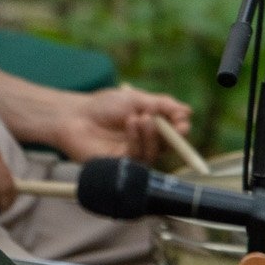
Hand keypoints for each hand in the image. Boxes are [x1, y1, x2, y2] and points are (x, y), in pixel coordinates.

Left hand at [50, 84, 192, 163]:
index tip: (182, 122)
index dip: (182, 130)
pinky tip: (130, 123)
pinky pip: (136, 157)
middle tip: (166, 121)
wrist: (75, 115)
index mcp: (153, 128)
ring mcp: (132, 155)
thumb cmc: (105, 106)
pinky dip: (136, 139)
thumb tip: (188, 112)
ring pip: (153, 153)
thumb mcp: (138, 100)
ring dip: (151, 135)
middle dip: (170, 135)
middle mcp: (145, 144)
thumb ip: (163, 105)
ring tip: (140, 117)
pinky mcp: (119, 165)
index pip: (176, 134)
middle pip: (169, 147)